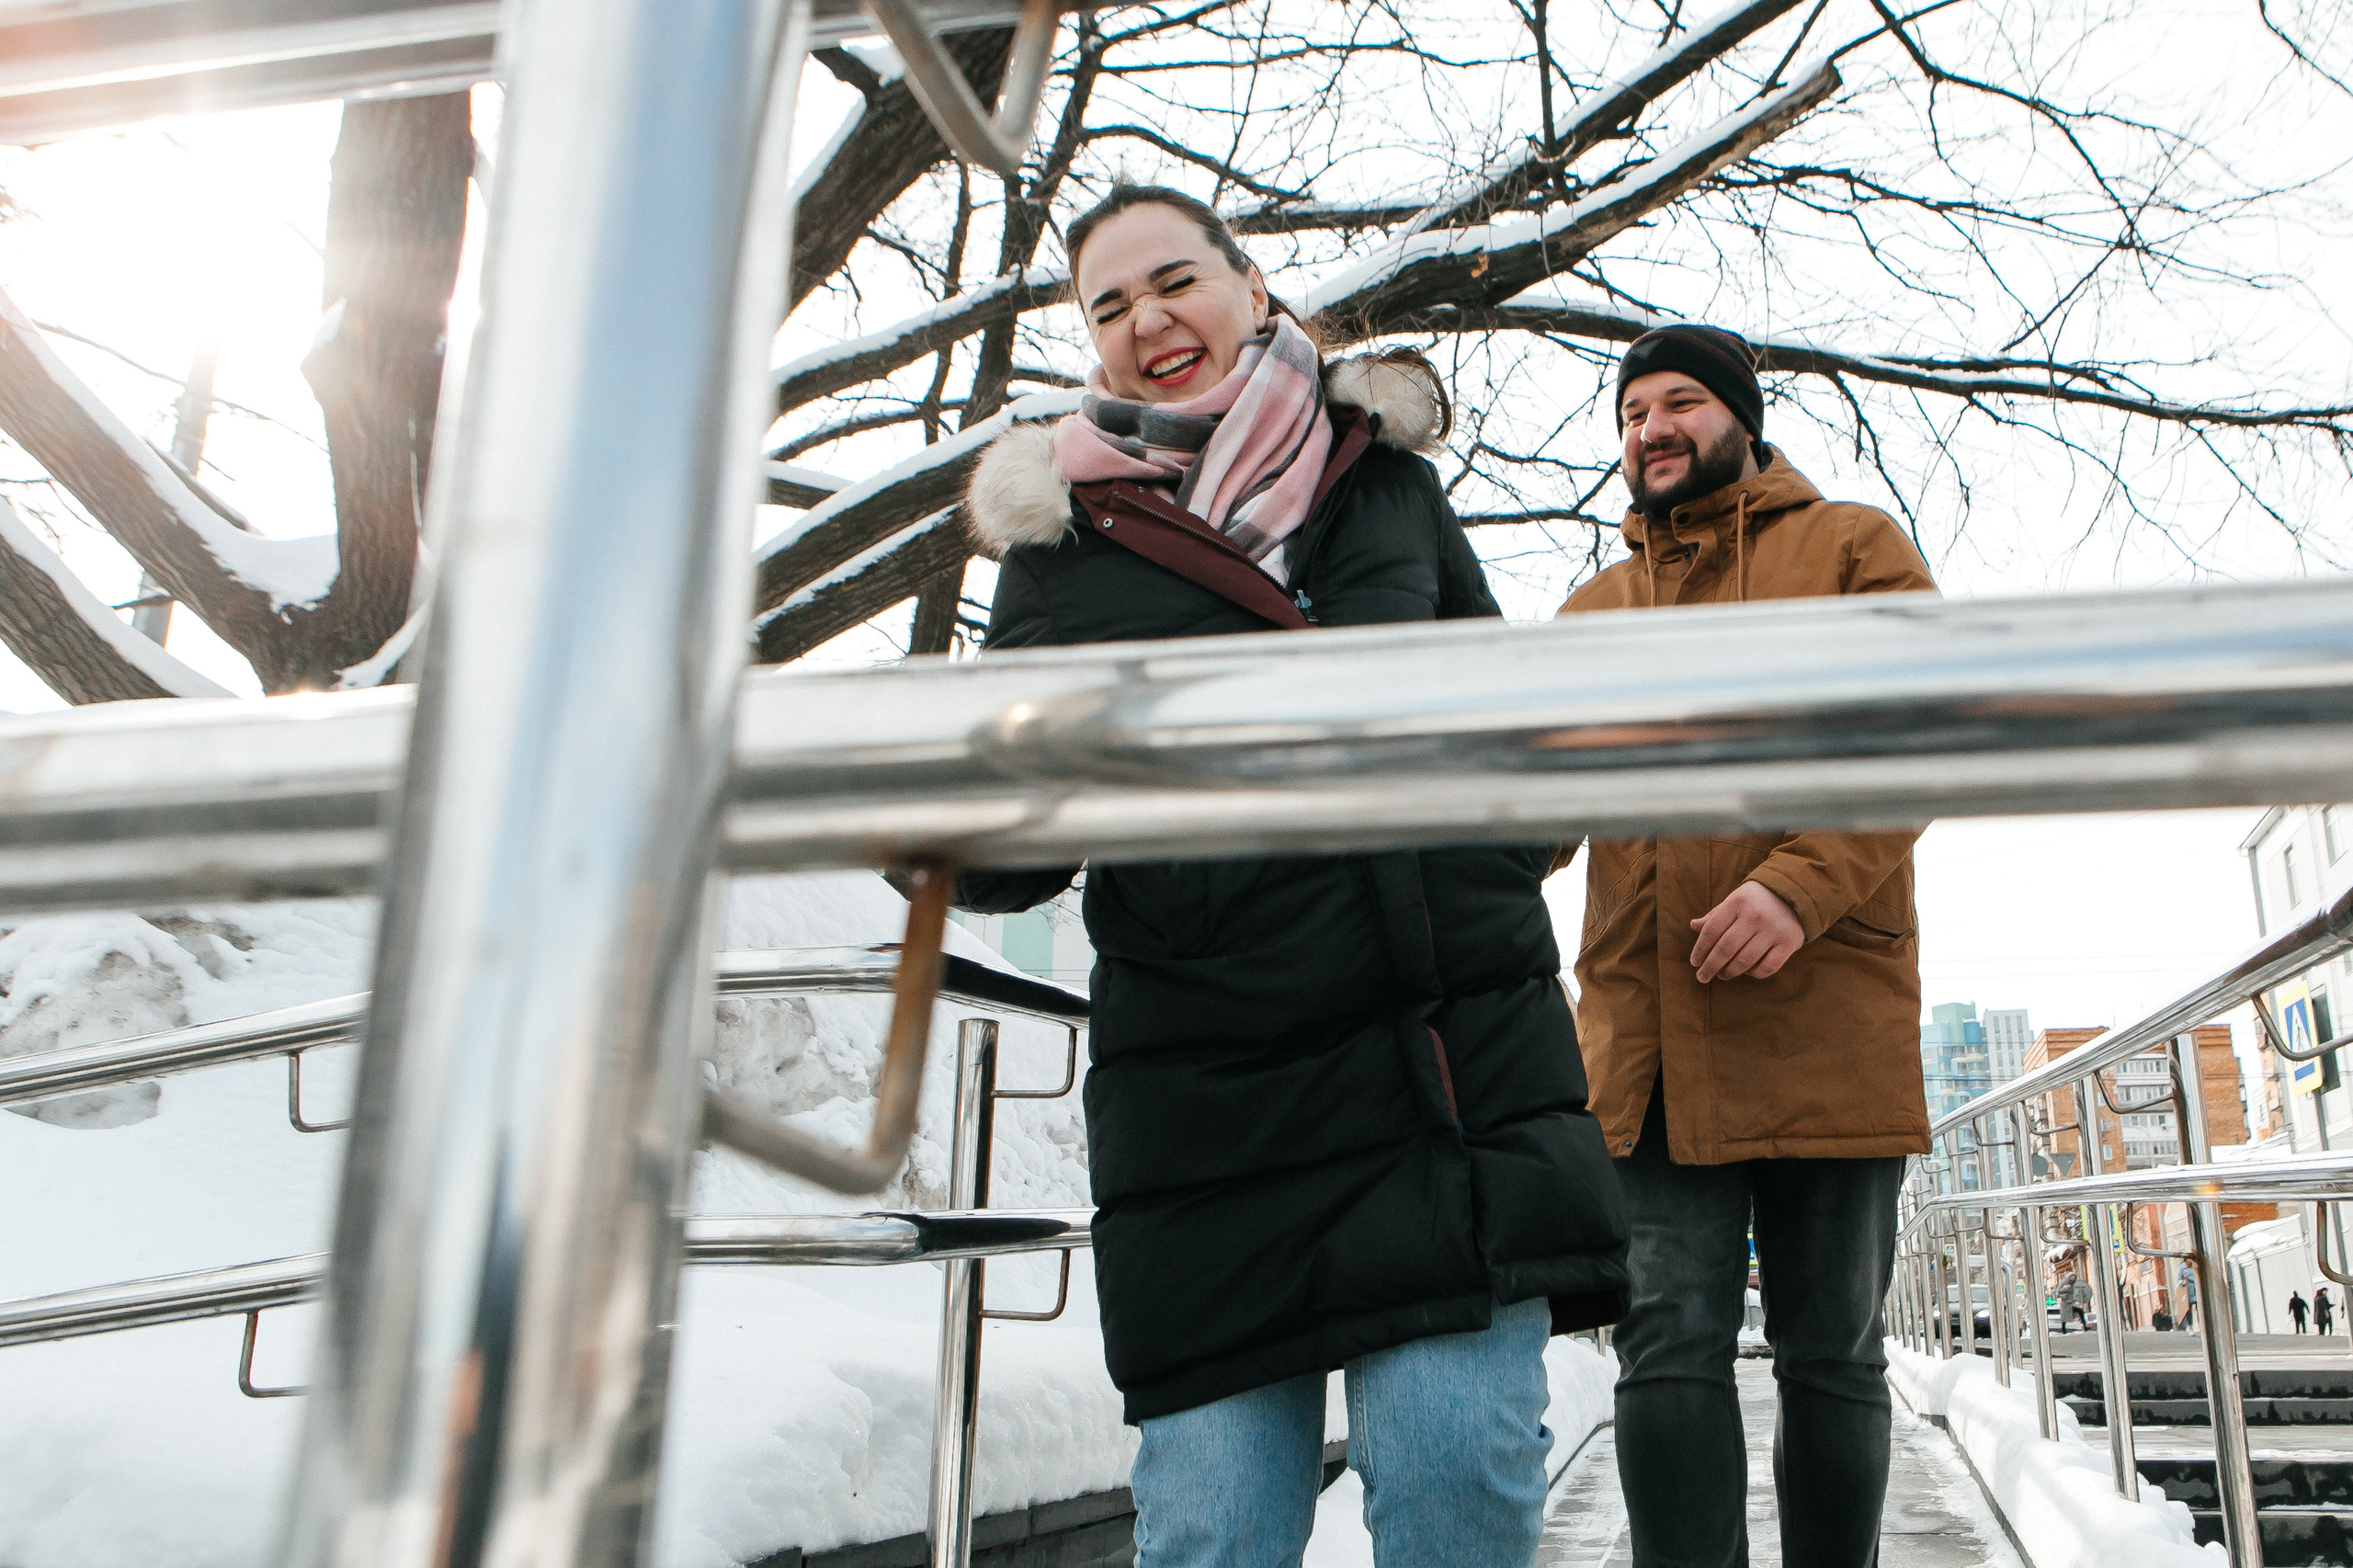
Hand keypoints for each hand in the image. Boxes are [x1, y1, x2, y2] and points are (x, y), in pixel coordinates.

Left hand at [1689, 881, 1803, 982]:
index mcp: (1737, 901)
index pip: (1712, 930)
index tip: (1694, 962)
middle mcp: (1755, 915)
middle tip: (1702, 977)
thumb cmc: (1756, 900)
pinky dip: (1753, 973)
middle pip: (1726, 948)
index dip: (1700, 948)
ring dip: (1730, 972)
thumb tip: (1693, 926)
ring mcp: (1773, 929)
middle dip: (1711, 966)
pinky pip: (1767, 967)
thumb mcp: (1735, 901)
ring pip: (1745, 960)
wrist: (1795, 894)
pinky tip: (1746, 972)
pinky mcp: (1789, 942)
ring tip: (1722, 975)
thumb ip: (1716, 915)